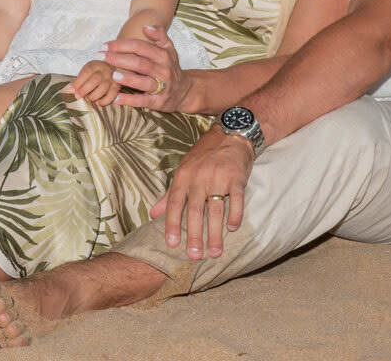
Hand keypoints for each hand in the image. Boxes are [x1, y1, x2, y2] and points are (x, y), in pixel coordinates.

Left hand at [70, 60, 118, 105]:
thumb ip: (82, 78)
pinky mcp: (117, 87)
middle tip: (77, 96)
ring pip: (103, 88)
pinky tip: (98, 103)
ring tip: (87, 99)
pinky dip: (105, 101)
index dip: (78, 82)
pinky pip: (112, 95)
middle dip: (84, 90)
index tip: (72, 90)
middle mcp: (105, 71)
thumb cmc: (96, 71)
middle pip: (95, 80)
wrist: (113, 67)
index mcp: (96, 65)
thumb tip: (73, 90)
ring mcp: (112, 79)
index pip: (86, 72)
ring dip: (93, 96)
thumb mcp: (89, 69)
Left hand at [107, 26, 191, 111]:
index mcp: (164, 55)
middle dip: (118, 59)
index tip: (105, 46)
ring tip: (112, 75)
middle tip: (101, 57)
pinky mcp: (158, 102)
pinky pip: (143, 101)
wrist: (186, 91)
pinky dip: (129, 100)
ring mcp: (162, 87)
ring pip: (143, 82)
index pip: (140, 47)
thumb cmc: (171, 68)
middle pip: (139, 63)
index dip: (121, 45)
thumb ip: (159, 36)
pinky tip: (116, 98)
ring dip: (127, 78)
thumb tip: (145, 26)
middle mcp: (163, 70)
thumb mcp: (169, 50)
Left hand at [149, 127, 253, 259]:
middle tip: (194, 256)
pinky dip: (235, 214)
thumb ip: (169, 195)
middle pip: (195, 210)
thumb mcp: (183, 170)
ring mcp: (218, 176)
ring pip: (215, 209)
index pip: (175, 204)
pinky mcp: (236, 176)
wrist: (230, 134)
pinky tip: (232, 229)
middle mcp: (199, 177)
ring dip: (214, 233)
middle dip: (194, 235)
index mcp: (183, 176)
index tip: (172, 244)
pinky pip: (235, 198)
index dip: (172, 224)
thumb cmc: (204, 155)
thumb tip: (153, 215)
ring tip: (214, 252)